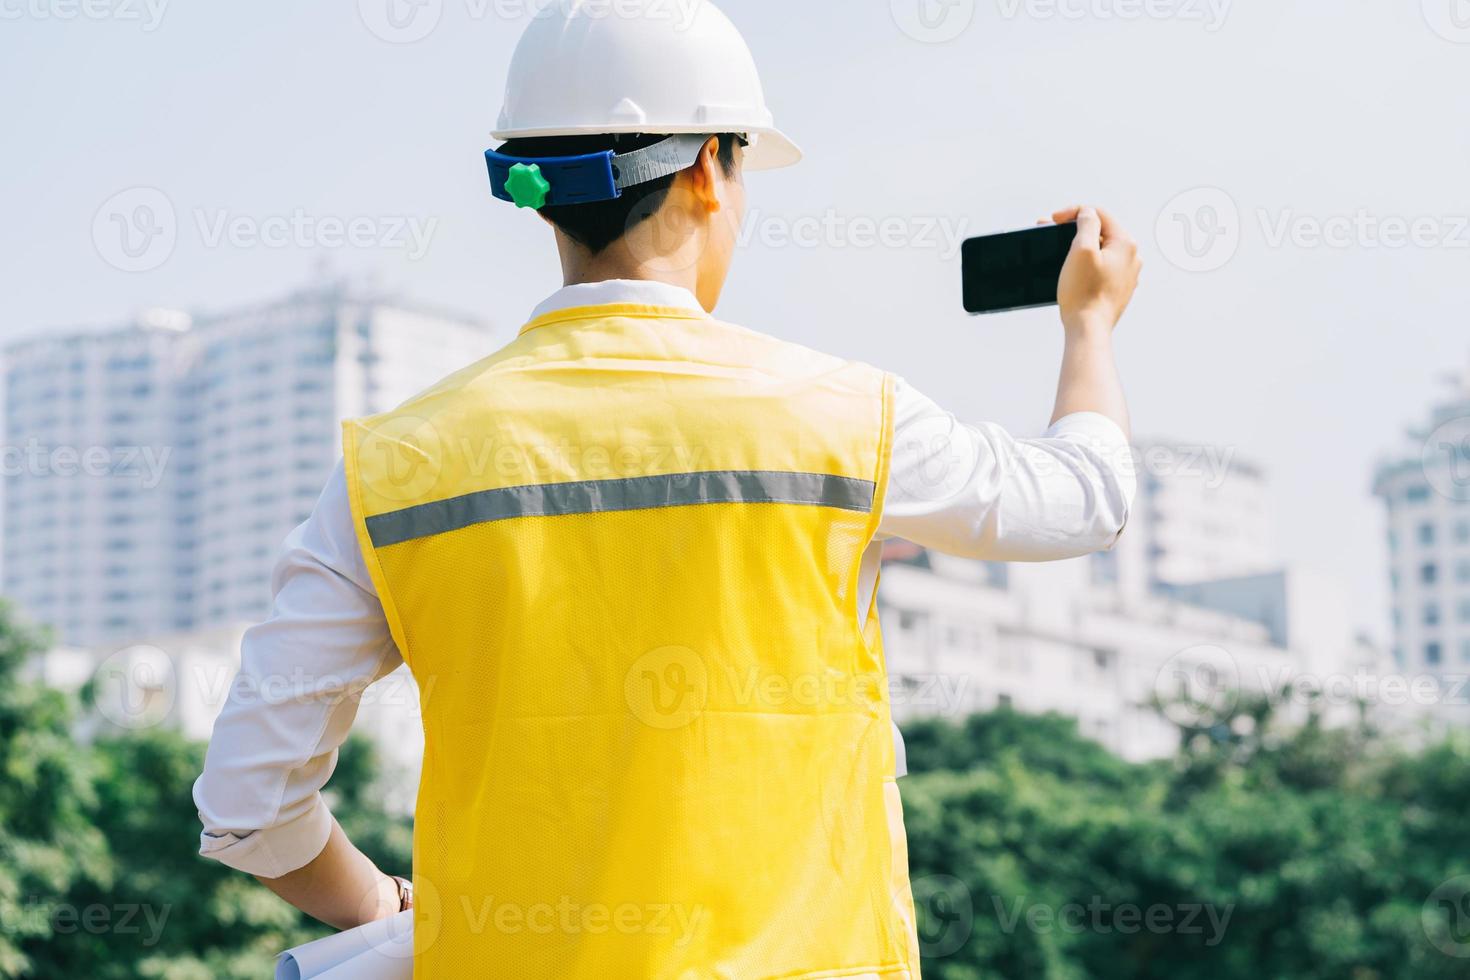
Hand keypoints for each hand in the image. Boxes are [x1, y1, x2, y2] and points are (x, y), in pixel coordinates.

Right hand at [1048, 205, 1140, 334]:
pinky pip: (1101, 268)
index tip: (1053, 220)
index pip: (1098, 214)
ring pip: (1101, 250)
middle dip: (1074, 230)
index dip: (1073, 212)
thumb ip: (1086, 223)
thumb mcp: (1081, 249)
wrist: (1088, 328)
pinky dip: (1086, 265)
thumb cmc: (1084, 292)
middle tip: (1052, 233)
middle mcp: (1132, 258)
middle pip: (1100, 232)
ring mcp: (1126, 275)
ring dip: (1080, 247)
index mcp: (1125, 244)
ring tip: (1060, 253)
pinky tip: (1072, 272)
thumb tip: (1087, 213)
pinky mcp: (1118, 289)